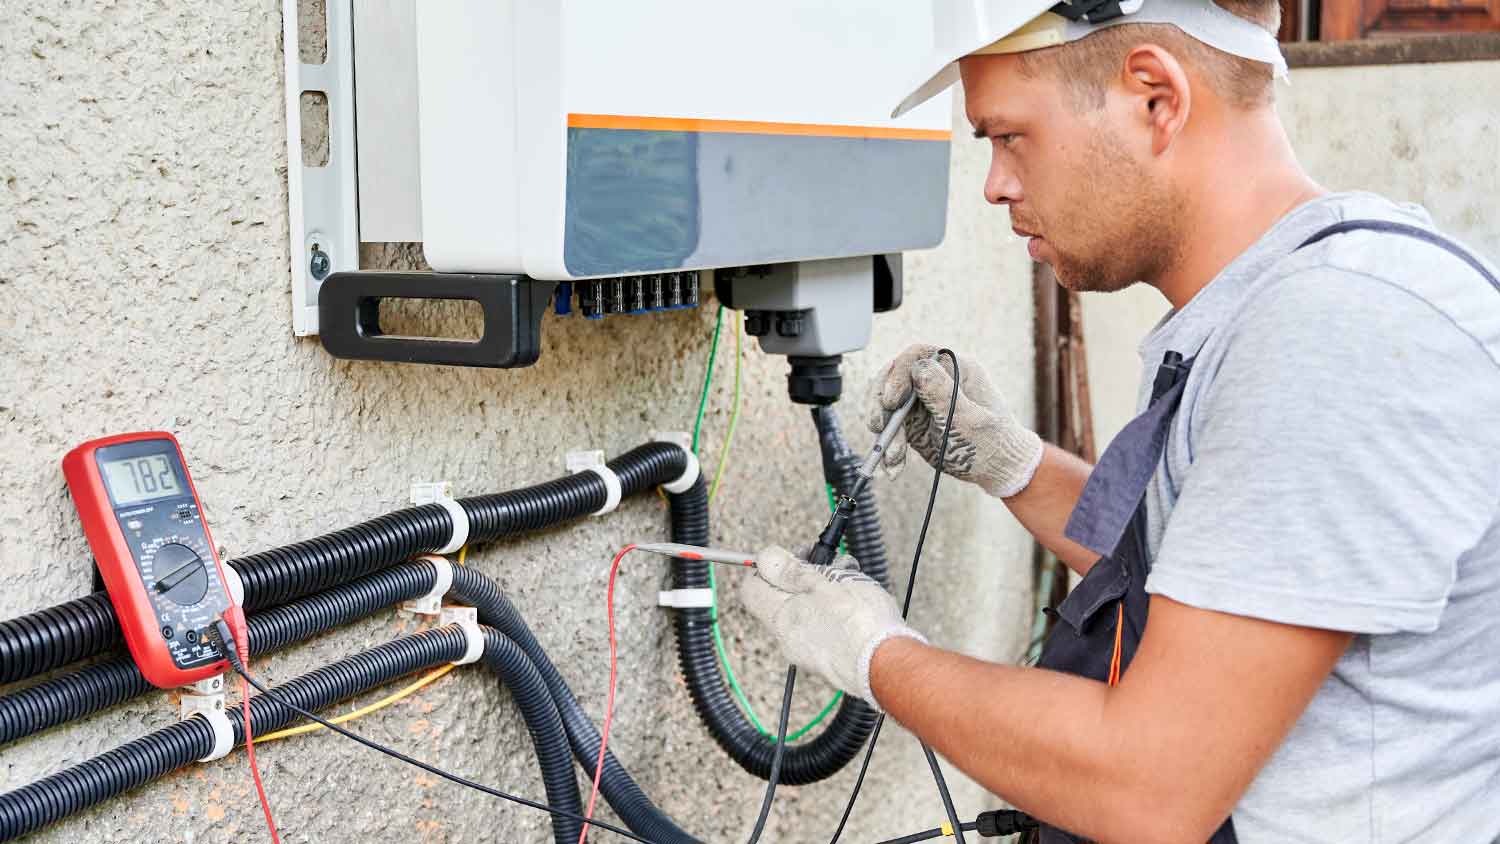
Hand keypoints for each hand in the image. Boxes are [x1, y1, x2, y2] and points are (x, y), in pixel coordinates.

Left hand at [738, 545, 924, 706]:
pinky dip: (838, 608)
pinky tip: (859, 597)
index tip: (788, 556)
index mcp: (780, 618)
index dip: (766, 568)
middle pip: (783, 597)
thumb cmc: (858, 622)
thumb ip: (790, 571)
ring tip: (850, 575)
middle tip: (826, 560)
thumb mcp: (822, 582)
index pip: (751, 589)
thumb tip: (764, 558)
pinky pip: (825, 626)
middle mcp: (789, 638)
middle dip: (804, 574)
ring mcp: (810, 651)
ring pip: (809, 609)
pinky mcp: (831, 657)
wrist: (888, 663)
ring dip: (826, 587)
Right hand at [866, 345, 1043, 498]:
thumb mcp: (968, 420)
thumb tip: (918, 368)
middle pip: (894, 378)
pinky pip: (892, 430)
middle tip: (878, 427)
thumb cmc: (992, 441)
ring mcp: (922, 401)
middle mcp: (935, 381)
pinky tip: (894, 467)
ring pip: (887, 406)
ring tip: (893, 457)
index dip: (898, 374)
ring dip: (885, 432)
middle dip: (882, 404)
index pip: (917, 356)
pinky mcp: (913, 422)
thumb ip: (943, 394)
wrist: (998, 469)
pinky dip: (889, 449)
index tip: (891, 401)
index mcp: (955, 368)